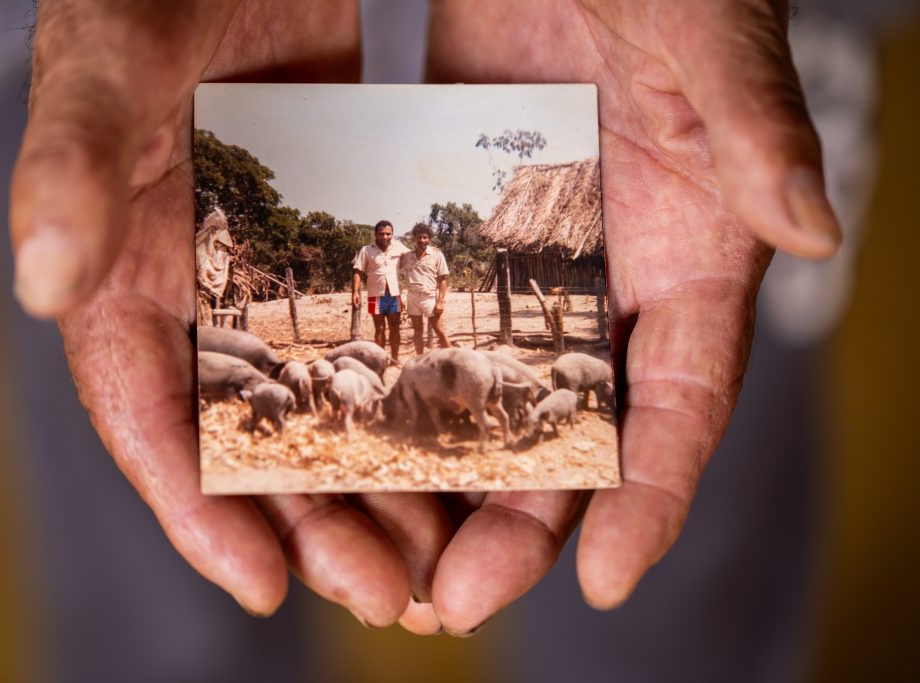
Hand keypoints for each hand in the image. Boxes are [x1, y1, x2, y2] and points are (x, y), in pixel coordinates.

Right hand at [10, 0, 455, 626]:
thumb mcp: (106, 66)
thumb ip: (72, 166)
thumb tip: (45, 284)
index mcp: (122, 279)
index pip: (149, 420)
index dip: (197, 513)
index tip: (266, 586)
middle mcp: (193, 300)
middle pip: (248, 440)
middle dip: (312, 523)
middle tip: (385, 591)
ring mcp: (264, 284)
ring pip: (318, 409)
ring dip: (372, 484)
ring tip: (436, 551)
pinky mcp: (328, 254)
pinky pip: (367, 346)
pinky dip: (403, 400)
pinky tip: (456, 443)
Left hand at [421, 0, 839, 634]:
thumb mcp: (708, 37)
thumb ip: (752, 127)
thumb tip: (808, 230)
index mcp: (690, 253)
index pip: (681, 402)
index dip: (652, 496)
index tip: (603, 579)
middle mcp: (613, 280)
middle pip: (573, 430)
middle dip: (522, 521)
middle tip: (457, 598)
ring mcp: (535, 265)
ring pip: (493, 398)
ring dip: (447, 477)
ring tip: (391, 551)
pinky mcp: (466, 234)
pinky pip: (433, 330)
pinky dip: (399, 388)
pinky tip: (353, 438)